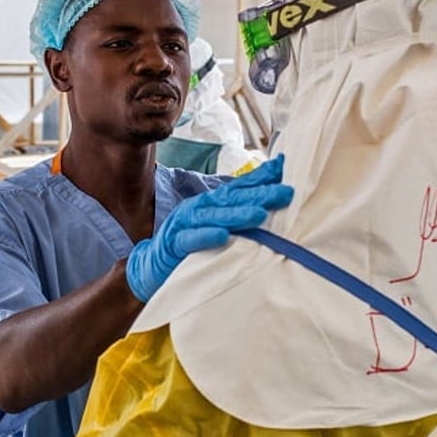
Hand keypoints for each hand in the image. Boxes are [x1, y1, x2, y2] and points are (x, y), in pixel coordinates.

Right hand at [126, 155, 293, 301]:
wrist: (150, 267)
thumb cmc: (189, 247)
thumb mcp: (216, 228)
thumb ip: (238, 217)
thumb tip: (270, 207)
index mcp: (211, 203)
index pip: (240, 187)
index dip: (262, 178)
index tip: (285, 169)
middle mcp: (199, 208)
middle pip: (232, 199)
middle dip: (260, 194)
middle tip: (286, 192)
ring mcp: (184, 224)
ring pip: (214, 216)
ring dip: (238, 214)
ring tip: (260, 214)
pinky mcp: (173, 245)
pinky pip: (191, 240)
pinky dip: (206, 237)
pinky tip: (223, 236)